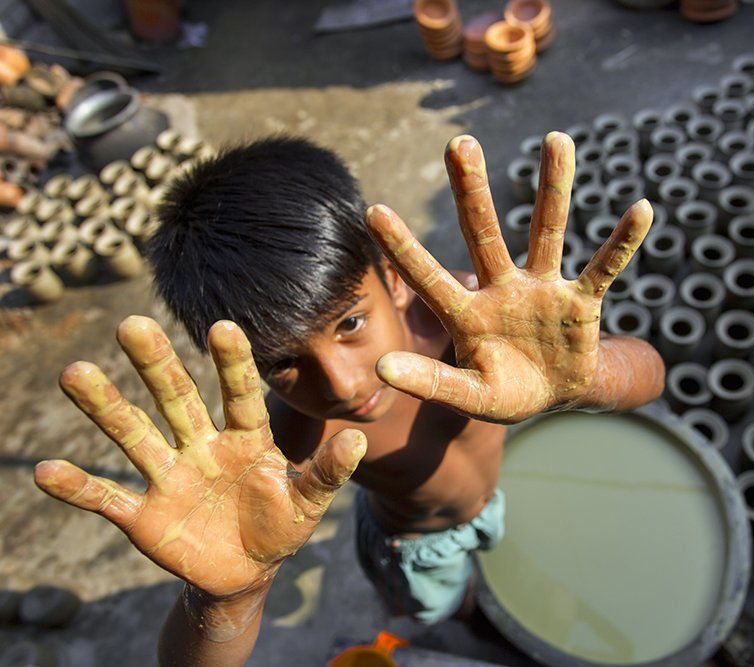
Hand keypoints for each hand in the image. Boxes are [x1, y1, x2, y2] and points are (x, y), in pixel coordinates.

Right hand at [34, 317, 365, 599]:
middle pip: (176, 399)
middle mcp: (202, 447)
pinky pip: (107, 498)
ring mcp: (170, 478)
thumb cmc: (280, 525)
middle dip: (157, 365)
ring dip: (105, 407)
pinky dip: (78, 487)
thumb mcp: (308, 502)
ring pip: (133, 436)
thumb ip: (327, 473)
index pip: (239, 394)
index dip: (232, 363)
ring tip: (75, 373)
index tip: (224, 326)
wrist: (246, 571)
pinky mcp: (145, 517)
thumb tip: (359, 440)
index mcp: (245, 439)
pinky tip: (44, 470)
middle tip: (133, 324)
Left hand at [366, 132, 652, 422]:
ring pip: (548, 231)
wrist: (554, 394)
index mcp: (467, 315)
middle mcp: (502, 290)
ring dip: (553, 187)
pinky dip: (622, 242)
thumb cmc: (504, 392)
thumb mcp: (468, 395)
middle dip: (471, 191)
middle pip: (484, 234)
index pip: (429, 278)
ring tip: (557, 138)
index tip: (373, 210)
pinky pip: (604, 267)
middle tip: (459, 142)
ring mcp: (543, 290)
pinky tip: (641, 209)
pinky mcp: (580, 301)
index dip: (403, 248)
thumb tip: (381, 367)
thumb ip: (431, 382)